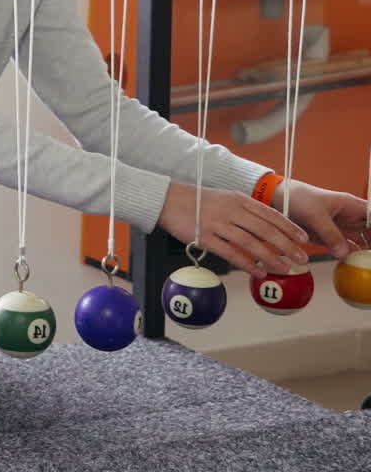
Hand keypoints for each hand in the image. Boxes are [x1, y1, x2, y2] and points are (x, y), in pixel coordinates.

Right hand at [158, 183, 309, 279]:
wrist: (167, 200)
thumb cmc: (198, 201)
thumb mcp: (225, 198)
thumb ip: (245, 211)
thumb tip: (268, 227)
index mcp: (239, 199)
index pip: (271, 214)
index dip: (290, 227)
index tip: (304, 239)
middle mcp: (231, 211)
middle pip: (266, 230)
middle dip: (287, 245)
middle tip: (302, 258)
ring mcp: (218, 224)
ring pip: (251, 243)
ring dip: (271, 258)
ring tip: (284, 268)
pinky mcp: (204, 237)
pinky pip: (230, 253)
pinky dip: (247, 264)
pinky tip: (258, 272)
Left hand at [271, 180, 368, 260]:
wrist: (279, 199)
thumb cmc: (299, 198)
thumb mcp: (316, 216)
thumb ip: (331, 234)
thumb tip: (344, 253)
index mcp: (352, 205)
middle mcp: (350, 217)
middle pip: (369, 232)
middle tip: (369, 259)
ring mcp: (341, 227)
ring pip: (361, 241)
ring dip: (363, 252)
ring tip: (364, 264)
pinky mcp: (330, 237)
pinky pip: (345, 248)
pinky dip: (349, 255)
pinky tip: (352, 263)